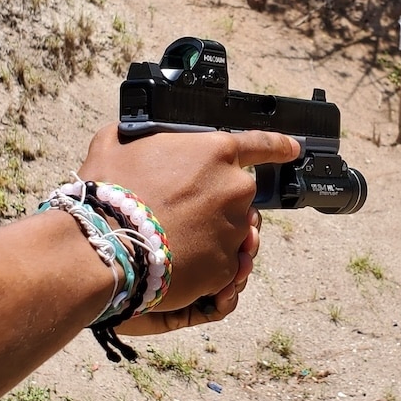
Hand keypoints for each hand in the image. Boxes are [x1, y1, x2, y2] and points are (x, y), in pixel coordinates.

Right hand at [78, 124, 298, 312]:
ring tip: (174, 239)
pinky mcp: (228, 265)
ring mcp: (235, 228)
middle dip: (217, 201)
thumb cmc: (110, 193)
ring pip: (232, 229)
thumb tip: (132, 135)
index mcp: (215, 151)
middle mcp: (235, 188)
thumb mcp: (115, 143)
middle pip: (239, 194)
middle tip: (182, 212)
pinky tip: (177, 260)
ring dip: (209, 233)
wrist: (107, 247)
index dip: (278, 146)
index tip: (293, 150)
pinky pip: (223, 262)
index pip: (261, 144)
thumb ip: (137, 135)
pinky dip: (204, 263)